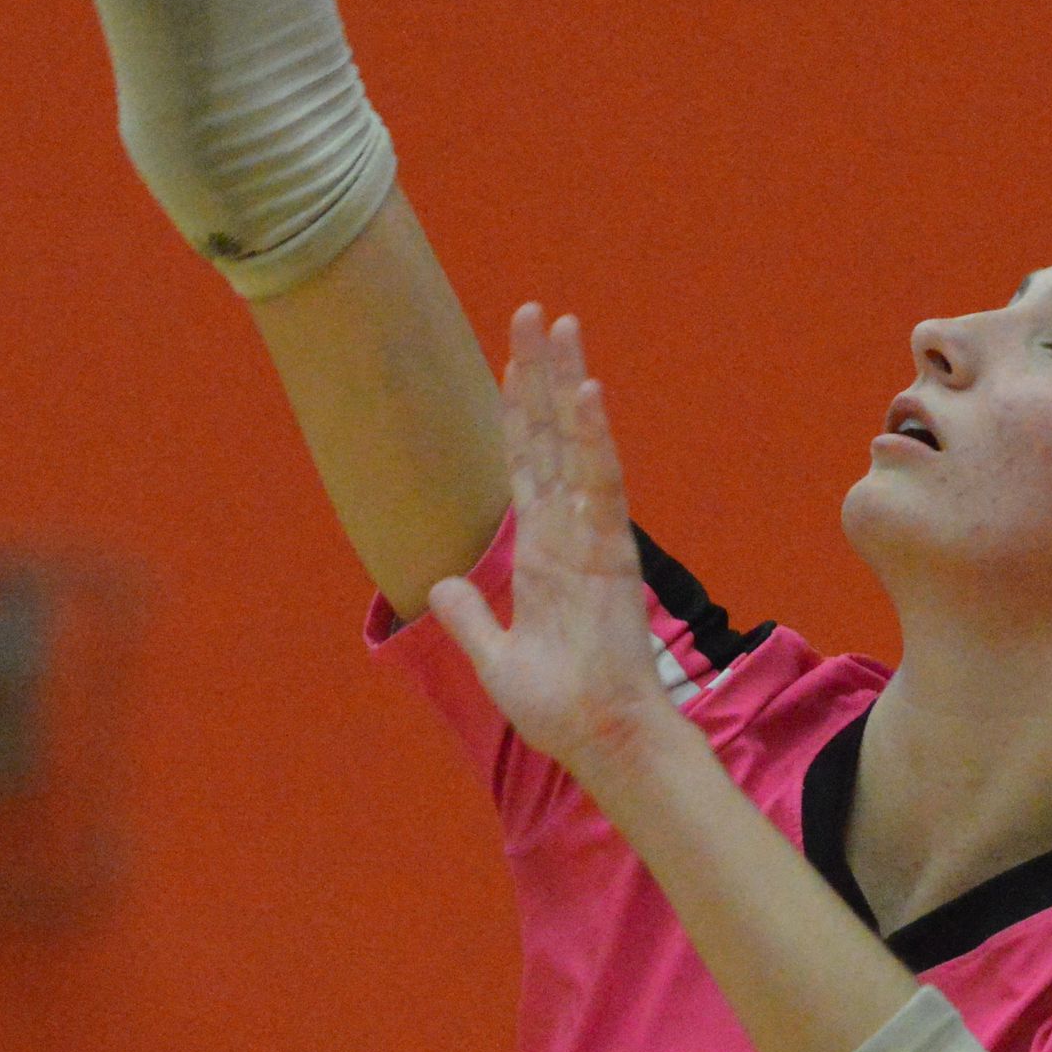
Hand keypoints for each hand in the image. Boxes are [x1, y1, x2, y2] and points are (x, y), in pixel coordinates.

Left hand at [425, 304, 685, 787]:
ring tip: (562, 324)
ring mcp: (592, 536)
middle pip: (552, 436)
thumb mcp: (495, 657)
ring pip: (578, 443)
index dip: (519, 412)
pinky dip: (595, 438)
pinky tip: (586, 391)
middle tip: (534, 312)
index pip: (528, 465)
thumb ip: (469, 616)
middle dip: (540, 373)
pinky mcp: (612, 552)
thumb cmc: (560, 706)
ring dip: (569, 382)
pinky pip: (603, 485)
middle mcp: (569, 531)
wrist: (599, 739)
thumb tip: (439, 585)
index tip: (513, 361)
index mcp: (542, 551)